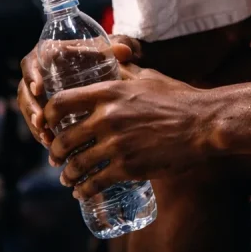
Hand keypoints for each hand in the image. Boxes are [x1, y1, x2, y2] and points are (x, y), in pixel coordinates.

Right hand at [17, 35, 144, 148]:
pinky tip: (50, 143)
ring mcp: (39, 91)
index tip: (39, 89)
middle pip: (25, 90)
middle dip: (31, 107)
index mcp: (48, 54)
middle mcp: (39, 72)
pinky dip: (40, 131)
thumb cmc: (100, 54)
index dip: (31, 75)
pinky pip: (36, 118)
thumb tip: (124, 51)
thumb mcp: (107, 50)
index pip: (31, 63)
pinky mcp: (43, 105)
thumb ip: (117, 47)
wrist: (100, 64)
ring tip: (47, 138)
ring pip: (28, 108)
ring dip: (34, 124)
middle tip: (41, 122)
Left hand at [44, 65, 214, 200]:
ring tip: (67, 178)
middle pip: (64, 139)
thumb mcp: (146, 77)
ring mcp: (117, 144)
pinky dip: (85, 189)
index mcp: (109, 92)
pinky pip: (96, 182)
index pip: (62, 103)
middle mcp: (107, 118)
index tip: (47, 123)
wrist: (203, 123)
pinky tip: (83, 191)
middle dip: (55, 151)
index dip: (48, 116)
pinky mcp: (128, 167)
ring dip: (67, 174)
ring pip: (77, 164)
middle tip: (55, 157)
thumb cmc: (177, 97)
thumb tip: (109, 59)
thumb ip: (123, 71)